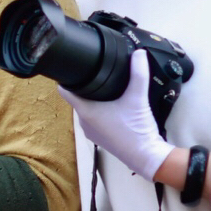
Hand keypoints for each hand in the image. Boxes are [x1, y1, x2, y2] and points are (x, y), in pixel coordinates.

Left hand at [60, 50, 172, 178]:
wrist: (146, 156)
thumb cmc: (137, 130)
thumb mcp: (138, 97)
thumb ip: (138, 74)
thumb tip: (138, 54)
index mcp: (86, 111)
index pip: (64, 91)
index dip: (66, 78)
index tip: (71, 69)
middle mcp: (84, 122)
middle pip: (76, 98)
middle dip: (83, 87)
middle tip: (94, 75)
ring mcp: (91, 132)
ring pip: (86, 109)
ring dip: (93, 100)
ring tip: (104, 89)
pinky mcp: (100, 138)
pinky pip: (94, 120)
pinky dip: (100, 112)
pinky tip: (113, 107)